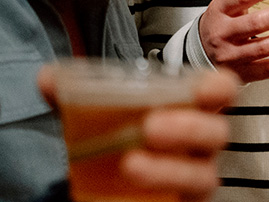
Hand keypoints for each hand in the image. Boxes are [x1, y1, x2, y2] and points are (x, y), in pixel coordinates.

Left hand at [37, 67, 237, 201]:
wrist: (105, 181)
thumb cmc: (116, 136)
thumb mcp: (93, 112)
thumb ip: (72, 93)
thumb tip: (47, 78)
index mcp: (187, 107)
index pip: (220, 91)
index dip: (218, 87)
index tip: (202, 88)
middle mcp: (197, 144)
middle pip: (216, 134)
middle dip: (189, 128)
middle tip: (149, 126)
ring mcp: (191, 178)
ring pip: (203, 177)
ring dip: (169, 170)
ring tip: (130, 163)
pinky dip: (160, 194)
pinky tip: (130, 190)